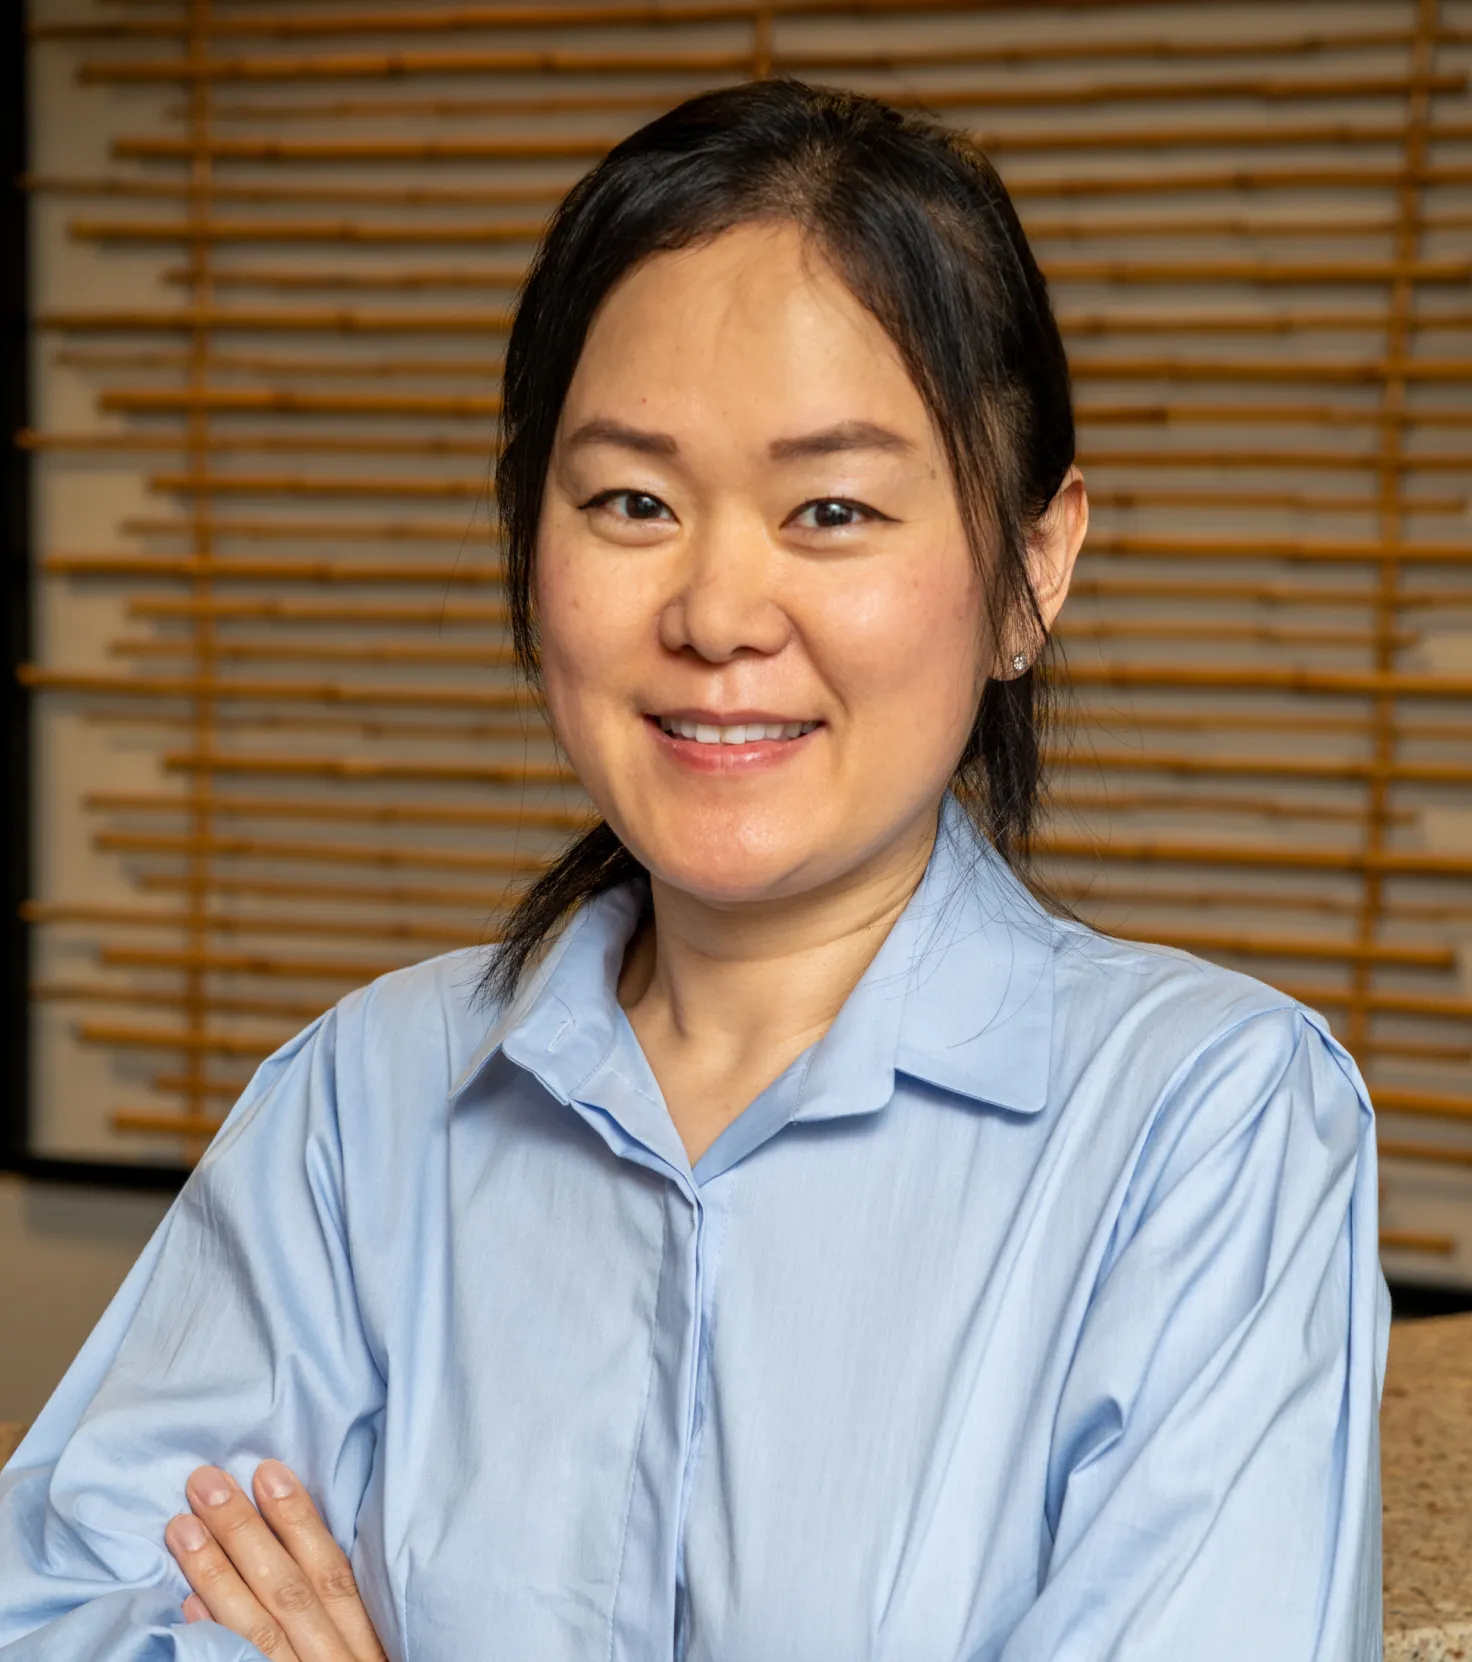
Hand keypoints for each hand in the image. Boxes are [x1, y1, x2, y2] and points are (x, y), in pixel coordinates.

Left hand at [165, 1461, 387, 1661]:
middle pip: (291, 1593)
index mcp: (368, 1645)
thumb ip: (341, 1615)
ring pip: (258, 1631)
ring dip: (217, 1575)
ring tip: (181, 1527)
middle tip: (206, 1481)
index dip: (301, 1522)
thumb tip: (294, 1546)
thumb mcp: (368, 1653)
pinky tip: (186, 1604)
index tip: (268, 1471)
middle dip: (246, 1533)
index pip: (333, 1576)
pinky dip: (214, 1638)